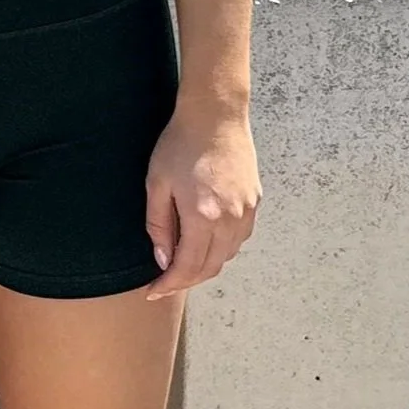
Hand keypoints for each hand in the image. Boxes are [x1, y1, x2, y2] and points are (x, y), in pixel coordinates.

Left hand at [144, 106, 257, 299]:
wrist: (216, 116)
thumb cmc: (180, 145)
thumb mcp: (156, 185)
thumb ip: (159, 226)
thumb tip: (163, 259)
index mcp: (203, 217)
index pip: (187, 267)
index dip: (170, 284)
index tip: (153, 291)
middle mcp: (230, 220)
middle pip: (211, 267)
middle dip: (186, 280)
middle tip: (165, 282)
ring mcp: (246, 211)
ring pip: (227, 255)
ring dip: (205, 266)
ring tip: (182, 263)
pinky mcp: (255, 202)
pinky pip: (239, 238)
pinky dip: (221, 249)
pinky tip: (205, 242)